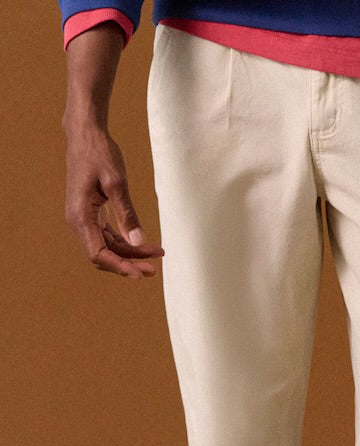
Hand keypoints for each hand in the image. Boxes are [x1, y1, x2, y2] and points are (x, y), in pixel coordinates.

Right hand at [64, 123, 163, 277]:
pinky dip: (126, 242)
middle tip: (154, 269)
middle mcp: (78, 222)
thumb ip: (127, 214)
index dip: (120, 267)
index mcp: (80, 216)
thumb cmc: (99, 153)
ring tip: (157, 254)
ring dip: (131, 255)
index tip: (141, 273)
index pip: (99, 254)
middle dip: (128, 264)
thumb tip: (138, 242)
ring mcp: (83, 219)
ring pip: (108, 247)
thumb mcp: (117, 183)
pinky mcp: (91, 214)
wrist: (85, 134)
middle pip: (104, 255)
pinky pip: (108, 236)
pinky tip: (145, 244)